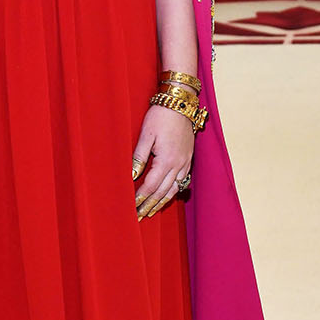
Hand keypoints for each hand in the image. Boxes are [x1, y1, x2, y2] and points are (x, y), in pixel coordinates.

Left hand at [132, 105, 194, 219]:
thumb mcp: (146, 134)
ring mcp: (185, 162)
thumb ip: (139, 157)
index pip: (151, 185)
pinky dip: (172, 192)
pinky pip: (181, 182)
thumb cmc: (161, 116)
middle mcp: (178, 164)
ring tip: (150, 211)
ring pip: (174, 189)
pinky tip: (165, 196)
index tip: (132, 207)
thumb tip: (131, 176)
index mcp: (166, 160)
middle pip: (163, 191)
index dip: (141, 197)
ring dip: (161, 202)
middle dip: (149, 205)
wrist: (181, 103)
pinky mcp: (188, 159)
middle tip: (138, 216)